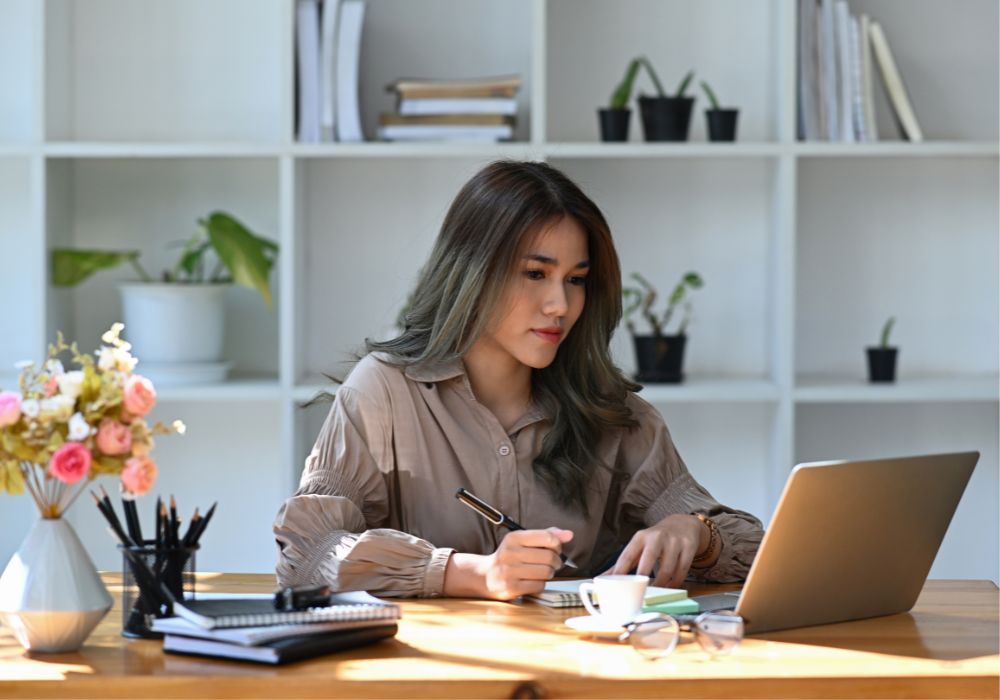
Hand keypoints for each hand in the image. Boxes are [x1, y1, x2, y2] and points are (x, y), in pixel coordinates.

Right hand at [444, 527, 572, 600]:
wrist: (486, 576)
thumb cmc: (510, 557)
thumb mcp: (523, 541)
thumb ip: (546, 535)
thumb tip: (569, 535)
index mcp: (514, 538)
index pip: (546, 537)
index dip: (557, 544)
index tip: (556, 548)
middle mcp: (510, 553)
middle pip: (549, 556)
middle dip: (556, 561)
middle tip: (553, 562)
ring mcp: (509, 571)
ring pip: (546, 572)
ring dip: (549, 573)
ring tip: (543, 571)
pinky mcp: (511, 588)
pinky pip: (539, 585)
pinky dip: (541, 584)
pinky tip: (534, 580)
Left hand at [605, 514, 706, 587]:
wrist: (682, 525)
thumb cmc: (656, 540)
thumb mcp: (639, 546)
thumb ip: (624, 562)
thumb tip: (602, 578)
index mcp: (640, 537)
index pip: (627, 555)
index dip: (620, 571)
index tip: (615, 586)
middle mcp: (657, 537)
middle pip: (648, 559)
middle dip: (643, 577)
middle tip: (638, 593)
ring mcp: (674, 542)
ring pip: (667, 568)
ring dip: (661, 584)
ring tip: (656, 594)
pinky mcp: (688, 547)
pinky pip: (682, 570)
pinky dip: (676, 582)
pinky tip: (671, 587)